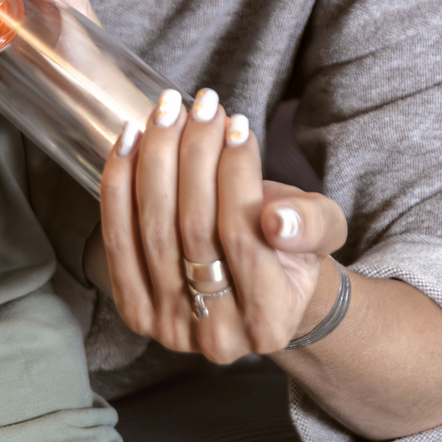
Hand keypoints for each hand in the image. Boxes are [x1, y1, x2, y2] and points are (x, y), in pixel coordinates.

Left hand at [97, 87, 347, 361]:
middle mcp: (217, 336)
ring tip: (169, 111)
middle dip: (194, 154)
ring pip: (154, 229)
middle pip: (192, 230)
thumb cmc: (292, 250)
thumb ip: (311, 225)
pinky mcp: (133, 310)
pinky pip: (117, 239)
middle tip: (201, 105)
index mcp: (271, 322)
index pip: (244, 236)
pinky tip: (130, 140)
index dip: (236, 174)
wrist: (258, 287)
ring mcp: (169, 327)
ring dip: (156, 159)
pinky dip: (118, 184)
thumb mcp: (324, 232)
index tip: (237, 123)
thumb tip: (277, 220)